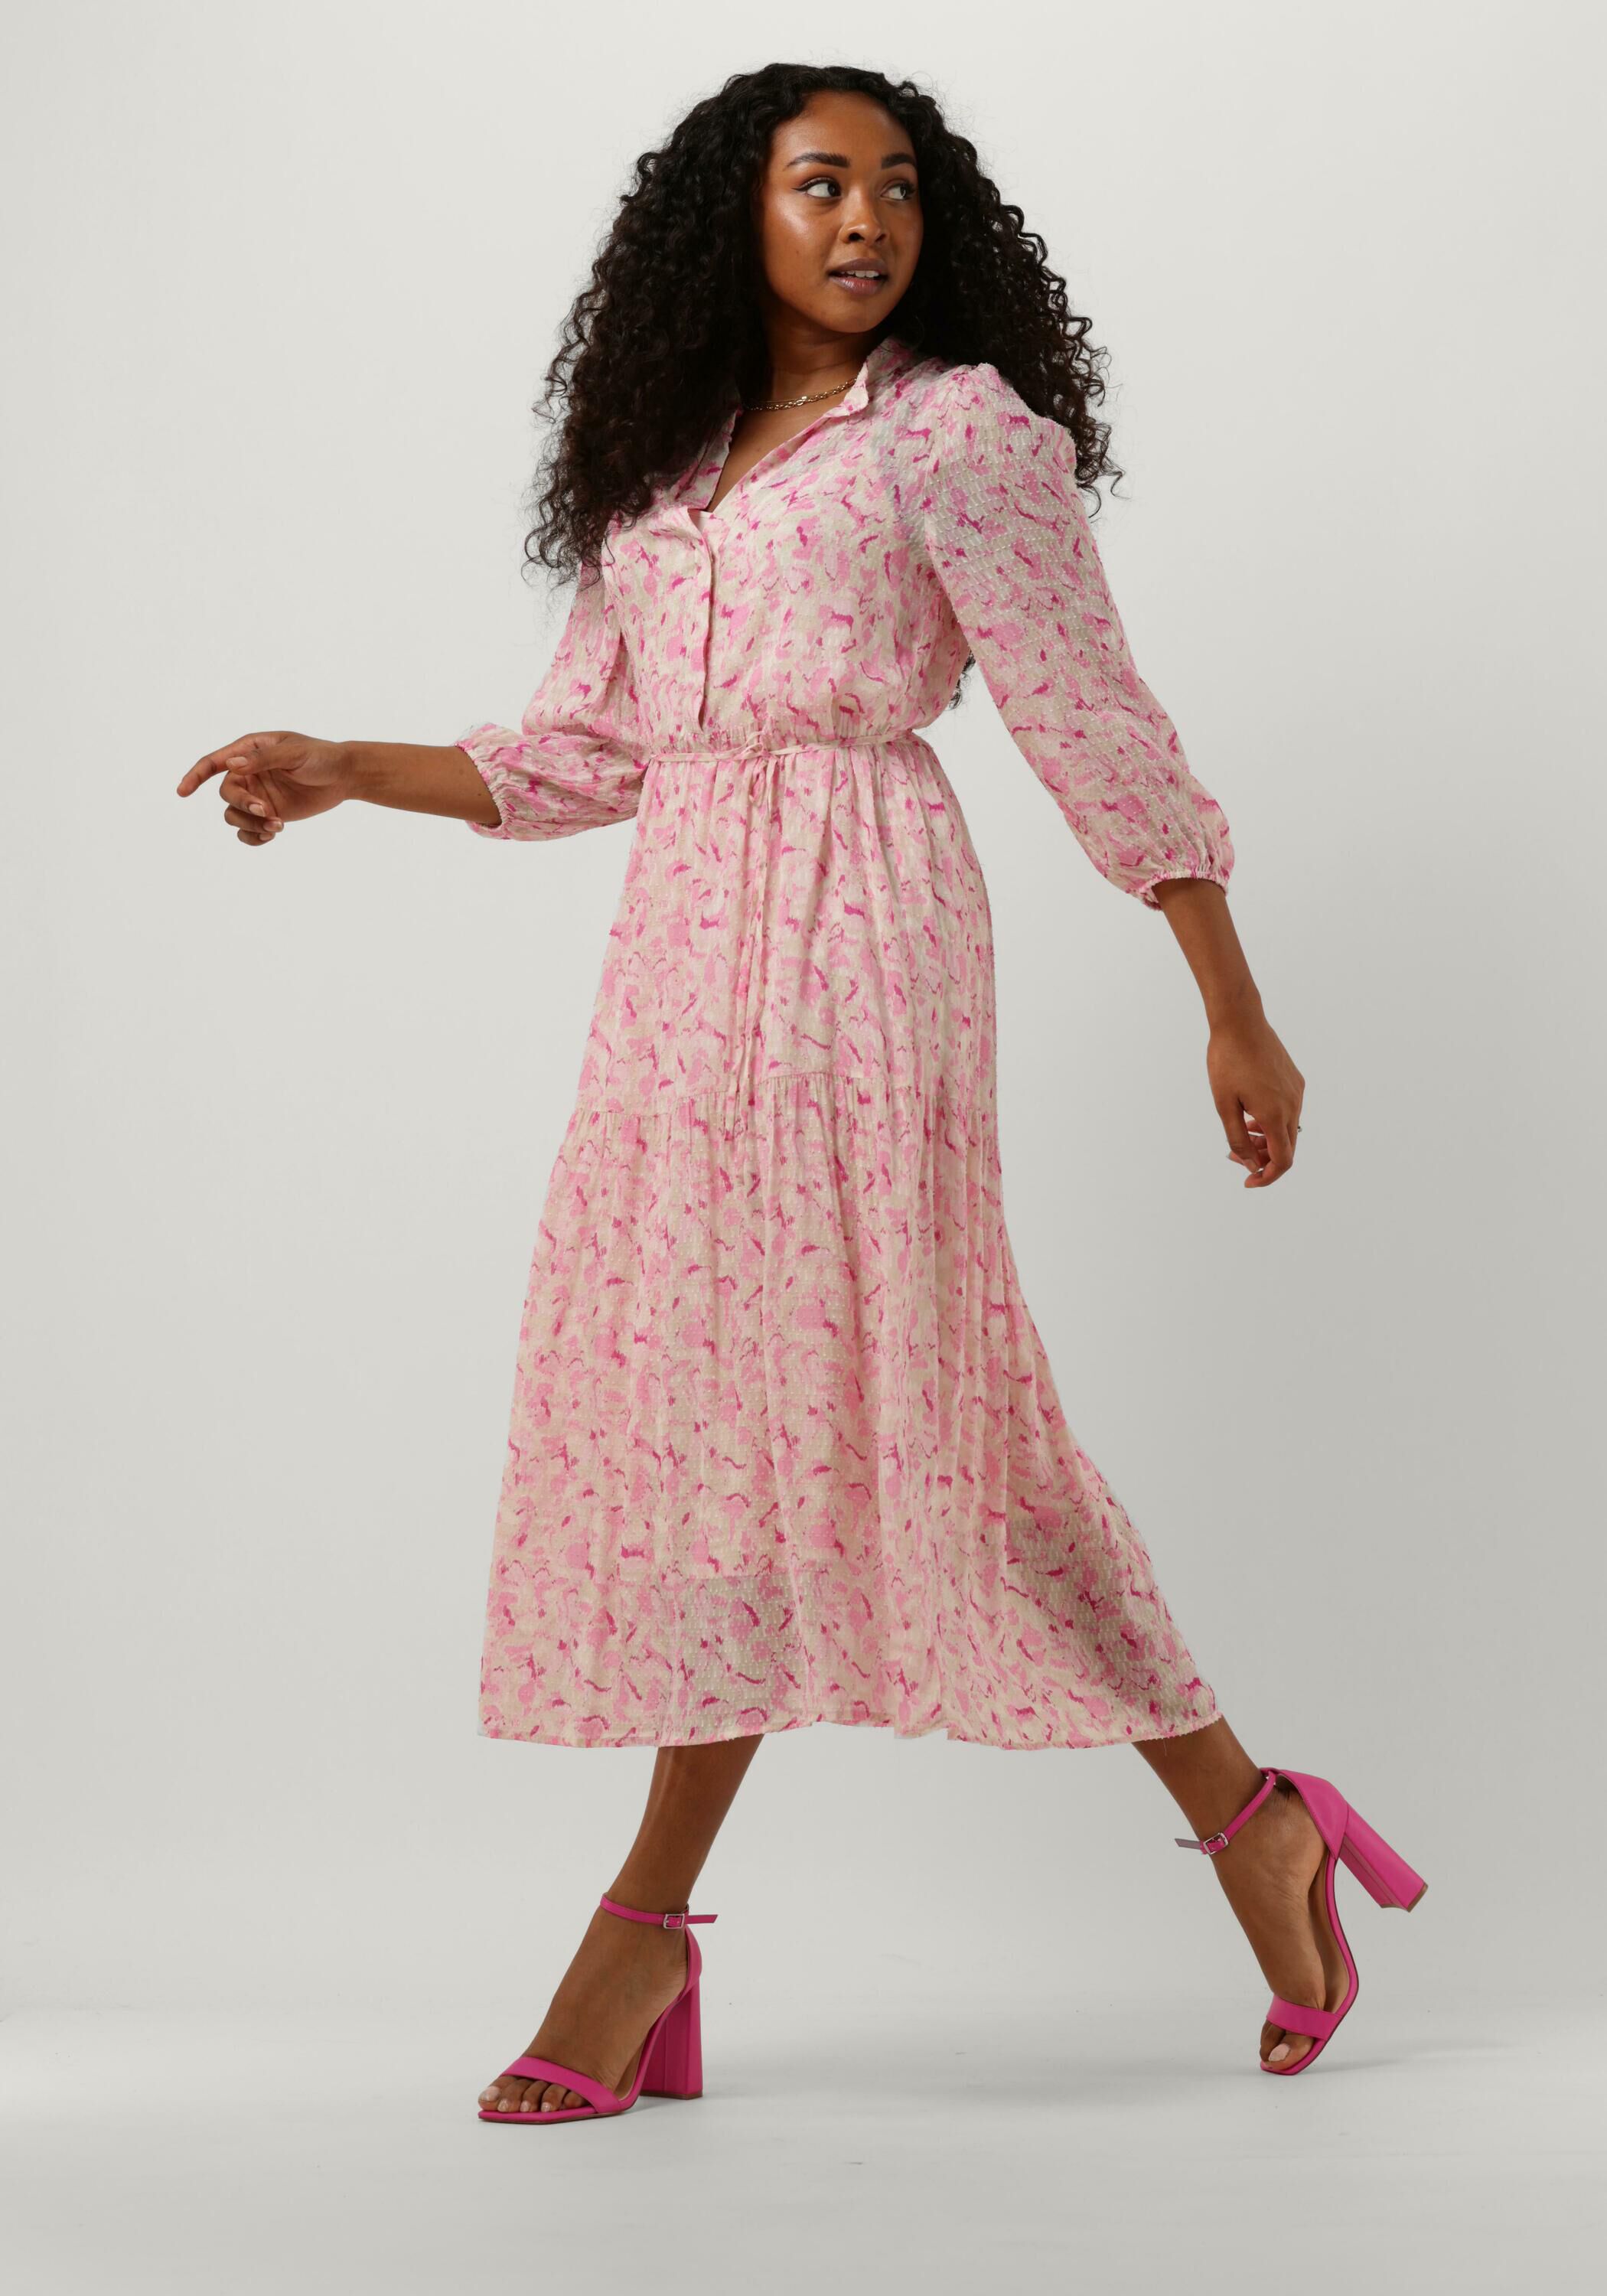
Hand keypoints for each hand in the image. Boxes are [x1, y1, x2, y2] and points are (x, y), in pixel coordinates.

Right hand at [176, 731, 352, 845]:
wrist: (344, 776)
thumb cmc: (320, 757)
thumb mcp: (293, 753)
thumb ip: (262, 758)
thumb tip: (232, 764)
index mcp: (249, 751)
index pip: (214, 762)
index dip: (195, 776)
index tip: (182, 792)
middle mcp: (248, 773)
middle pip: (226, 794)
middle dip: (242, 806)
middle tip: (265, 812)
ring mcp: (257, 795)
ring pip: (234, 816)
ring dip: (250, 825)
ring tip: (277, 826)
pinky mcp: (268, 814)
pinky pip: (247, 831)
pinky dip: (254, 838)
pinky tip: (273, 835)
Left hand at [1207, 1006, 1304, 1187]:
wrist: (1240, 1022)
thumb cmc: (1227, 1061)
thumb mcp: (1224, 1105)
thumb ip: (1238, 1139)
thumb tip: (1251, 1164)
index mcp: (1275, 1115)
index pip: (1283, 1161)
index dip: (1267, 1177)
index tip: (1249, 1181)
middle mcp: (1292, 1105)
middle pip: (1287, 1147)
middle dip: (1263, 1158)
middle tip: (1236, 1154)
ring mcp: (1296, 1091)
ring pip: (1288, 1129)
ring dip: (1267, 1139)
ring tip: (1242, 1132)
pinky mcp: (1294, 1080)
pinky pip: (1289, 1110)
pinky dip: (1273, 1121)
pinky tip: (1252, 1113)